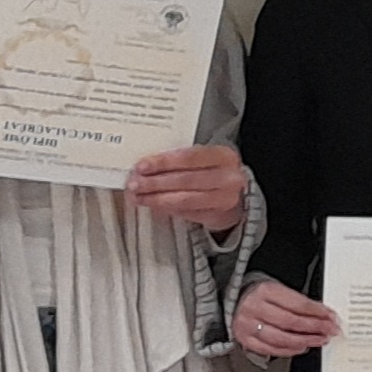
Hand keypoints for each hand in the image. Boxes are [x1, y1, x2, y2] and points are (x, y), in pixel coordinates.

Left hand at [128, 145, 248, 236]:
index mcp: (224, 156)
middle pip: (185, 180)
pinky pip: (186, 213)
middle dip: (155, 182)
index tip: (141, 166)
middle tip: (133, 184)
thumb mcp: (204, 158)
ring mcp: (225, 199)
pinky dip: (166, 209)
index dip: (164, 162)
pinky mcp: (217, 216)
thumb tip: (145, 167)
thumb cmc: (213, 171)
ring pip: (184, 199)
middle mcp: (229, 177)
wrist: (237, 194)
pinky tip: (153, 205)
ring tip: (138, 197)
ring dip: (157, 198)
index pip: (190, 157)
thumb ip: (180, 160)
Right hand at [234, 278, 339, 357]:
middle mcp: (255, 308)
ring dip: (305, 341)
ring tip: (318, 340)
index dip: (318, 312)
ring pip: (282, 338)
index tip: (331, 317)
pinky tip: (301, 347)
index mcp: (266, 291)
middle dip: (315, 328)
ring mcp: (248, 325)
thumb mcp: (279, 290)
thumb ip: (300, 303)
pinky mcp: (246, 340)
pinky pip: (271, 349)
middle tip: (329, 330)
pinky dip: (289, 350)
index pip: (298, 304)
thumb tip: (324, 316)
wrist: (234, 301)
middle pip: (291, 322)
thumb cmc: (260, 296)